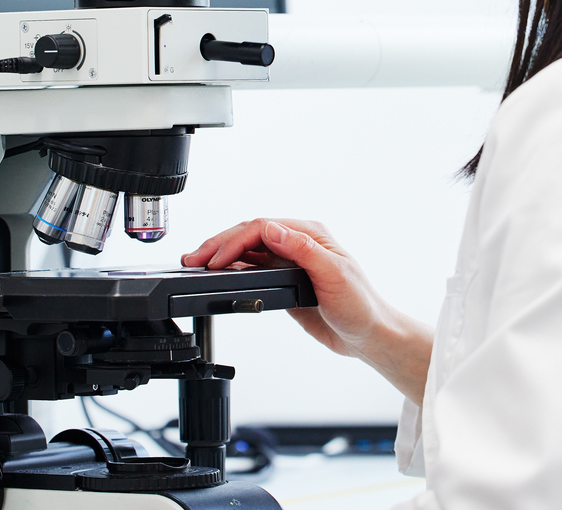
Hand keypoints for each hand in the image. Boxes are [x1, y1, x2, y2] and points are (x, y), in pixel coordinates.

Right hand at [182, 219, 432, 404]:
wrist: (368, 334)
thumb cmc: (360, 304)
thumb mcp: (334, 273)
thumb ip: (303, 250)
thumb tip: (273, 230)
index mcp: (310, 234)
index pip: (262, 227)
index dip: (235, 241)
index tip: (216, 258)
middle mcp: (298, 243)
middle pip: (249, 235)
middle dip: (219, 244)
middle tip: (193, 258)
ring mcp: (289, 262)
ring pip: (247, 251)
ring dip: (221, 256)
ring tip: (196, 264)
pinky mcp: (284, 281)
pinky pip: (252, 270)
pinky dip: (232, 270)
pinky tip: (217, 275)